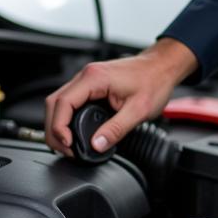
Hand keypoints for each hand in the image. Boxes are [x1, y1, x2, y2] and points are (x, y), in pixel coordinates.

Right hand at [44, 38, 197, 156]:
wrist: (163, 67)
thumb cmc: (154, 81)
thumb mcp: (139, 110)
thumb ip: (116, 129)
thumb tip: (97, 145)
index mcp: (94, 78)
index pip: (62, 103)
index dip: (59, 128)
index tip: (67, 145)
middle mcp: (86, 75)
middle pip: (55, 103)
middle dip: (54, 129)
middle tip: (65, 150)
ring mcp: (87, 79)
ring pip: (60, 102)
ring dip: (59, 124)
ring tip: (68, 145)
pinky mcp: (91, 85)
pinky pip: (70, 101)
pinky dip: (67, 117)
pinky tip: (74, 131)